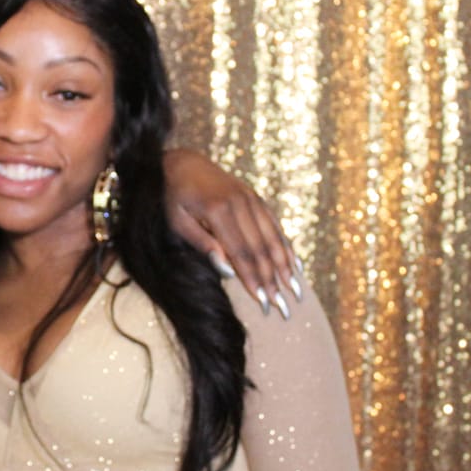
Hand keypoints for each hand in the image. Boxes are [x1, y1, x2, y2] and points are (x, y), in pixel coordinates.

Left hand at [162, 149, 303, 317]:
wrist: (183, 162)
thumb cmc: (174, 197)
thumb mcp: (177, 221)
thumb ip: (202, 243)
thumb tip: (228, 271)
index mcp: (218, 210)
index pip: (241, 253)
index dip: (254, 280)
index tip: (264, 304)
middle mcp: (240, 203)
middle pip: (261, 249)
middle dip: (273, 281)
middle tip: (283, 307)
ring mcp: (251, 198)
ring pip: (273, 238)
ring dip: (285, 267)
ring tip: (295, 292)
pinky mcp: (256, 198)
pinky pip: (275, 225)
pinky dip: (286, 247)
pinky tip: (295, 266)